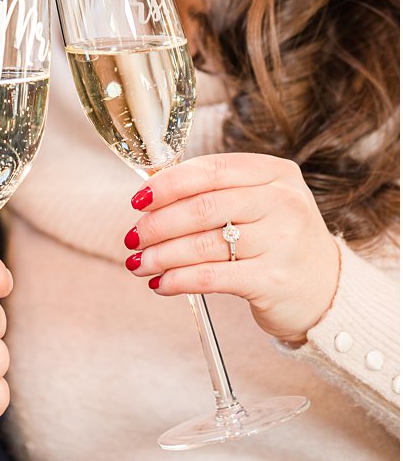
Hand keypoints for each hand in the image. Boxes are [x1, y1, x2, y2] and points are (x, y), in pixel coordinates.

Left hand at [126, 153, 340, 342]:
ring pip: (202, 244)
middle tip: (133, 237)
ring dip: (160, 255)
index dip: (167, 184)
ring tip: (139, 263)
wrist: (328, 291)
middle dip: (156, 224)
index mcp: (276, 174)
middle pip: (202, 208)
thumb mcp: (260, 203)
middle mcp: (284, 203)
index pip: (210, 170)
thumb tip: (150, 195)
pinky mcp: (274, 280)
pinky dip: (177, 280)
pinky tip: (160, 284)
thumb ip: (215, 192)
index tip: (138, 200)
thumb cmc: (278, 241)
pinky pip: (210, 277)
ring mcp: (282, 242)